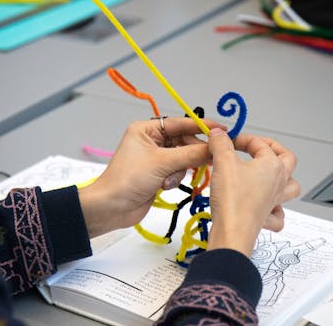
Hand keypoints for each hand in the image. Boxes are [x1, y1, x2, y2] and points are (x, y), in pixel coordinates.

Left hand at [78, 118, 225, 236]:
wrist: (111, 208)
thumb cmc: (128, 179)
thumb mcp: (162, 163)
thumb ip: (191, 154)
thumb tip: (216, 147)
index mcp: (146, 130)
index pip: (179, 123)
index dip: (201, 126)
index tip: (222, 130)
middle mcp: (151, 141)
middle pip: (184, 142)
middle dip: (190, 154)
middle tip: (208, 159)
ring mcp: (155, 159)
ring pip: (183, 158)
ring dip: (179, 170)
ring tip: (168, 180)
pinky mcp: (158, 174)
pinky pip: (178, 171)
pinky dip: (175, 179)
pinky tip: (164, 187)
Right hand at [206, 128, 299, 256]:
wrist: (232, 232)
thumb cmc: (233, 200)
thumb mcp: (223, 163)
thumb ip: (221, 144)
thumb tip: (218, 134)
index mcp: (273, 165)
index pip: (259, 143)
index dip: (241, 138)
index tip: (225, 141)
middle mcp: (279, 182)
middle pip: (288, 160)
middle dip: (273, 149)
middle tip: (258, 147)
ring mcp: (275, 201)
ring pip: (290, 186)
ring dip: (282, 177)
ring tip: (268, 173)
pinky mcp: (266, 217)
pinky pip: (279, 213)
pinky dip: (275, 208)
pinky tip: (264, 205)